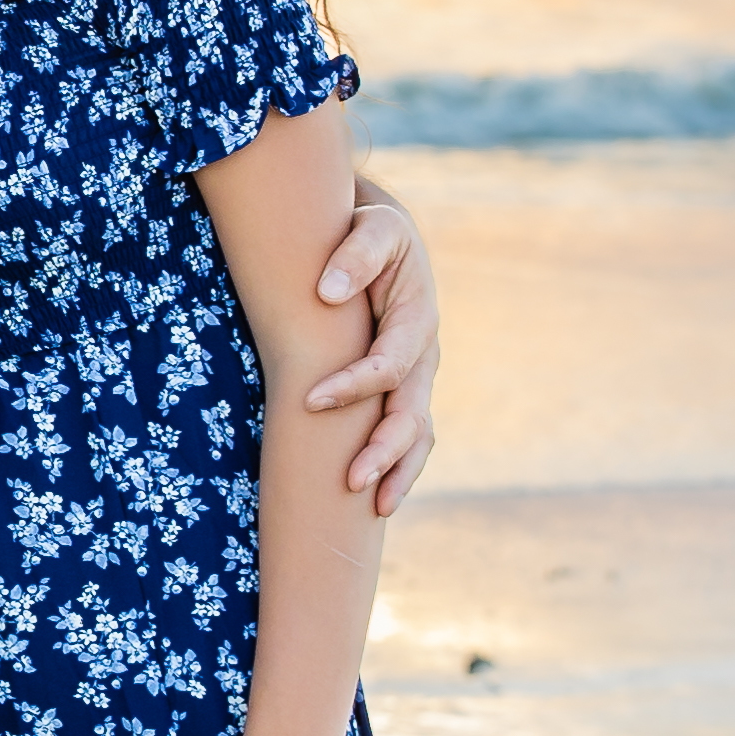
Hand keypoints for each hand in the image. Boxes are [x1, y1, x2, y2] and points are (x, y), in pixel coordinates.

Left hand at [308, 171, 438, 511]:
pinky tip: (375, 500)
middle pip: (412, 413)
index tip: (311, 400)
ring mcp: (416, 377)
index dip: (355, 386)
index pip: (390, 365)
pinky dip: (397, 467)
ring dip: (398, 471)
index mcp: (417, 317)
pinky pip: (408, 436)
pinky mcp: (401, 390)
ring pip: (418, 434)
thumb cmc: (367, 228)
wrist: (376, 235)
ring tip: (374, 508)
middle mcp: (423, 354)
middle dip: (384, 450)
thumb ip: (355, 255)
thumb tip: (326, 292)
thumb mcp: (371, 227)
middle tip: (350, 481)